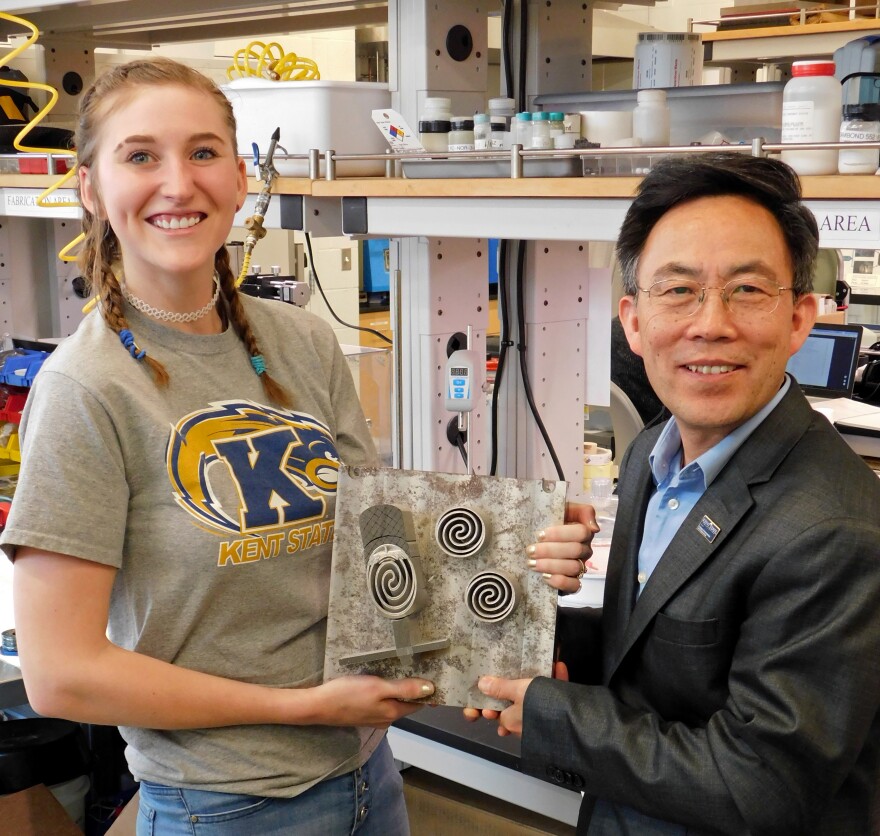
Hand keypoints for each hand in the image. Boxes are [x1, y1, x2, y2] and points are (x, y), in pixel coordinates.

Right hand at [309, 675, 433, 728]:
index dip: (428, 691)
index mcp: (393, 713)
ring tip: (405, 670)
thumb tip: (430, 690)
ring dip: (401, 690)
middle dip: (415, 689)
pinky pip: (382, 702)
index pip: (419, 704)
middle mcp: (386, 719)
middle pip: (407, 704)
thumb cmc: (348, 694)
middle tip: (422, 667)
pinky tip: (383, 680)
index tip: (436, 675)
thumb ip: (403, 689)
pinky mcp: (364, 713)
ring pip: (394, 703)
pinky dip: (387, 692)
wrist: (318, 706)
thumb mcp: (378, 687)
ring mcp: (374, 718)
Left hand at [463, 661, 567, 729]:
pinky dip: (557, 682)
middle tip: (522, 673)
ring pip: (538, 700)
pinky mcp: (560, 717)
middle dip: (521, 689)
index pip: (498, 713)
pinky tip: (560, 667)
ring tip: (544, 666)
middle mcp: (525, 726)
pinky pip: (556, 698)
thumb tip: (481, 684)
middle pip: (517, 706)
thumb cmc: (539, 705)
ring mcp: (543, 723)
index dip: (494, 701)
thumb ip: (501, 688)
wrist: (576, 722)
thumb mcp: (518, 691)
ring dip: (541, 681)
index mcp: (511, 721)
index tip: (494, 685)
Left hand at [527, 502, 600, 593]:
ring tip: (532, 563)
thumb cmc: (550, 522)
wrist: (536, 540)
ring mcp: (580, 567)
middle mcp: (584, 550)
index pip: (581, 532)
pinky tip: (545, 577)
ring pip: (573, 568)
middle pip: (575, 550)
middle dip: (550, 550)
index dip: (560, 534)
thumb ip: (582, 511)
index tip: (540, 535)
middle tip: (530, 550)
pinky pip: (574, 586)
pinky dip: (561, 582)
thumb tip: (594, 528)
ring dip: (551, 565)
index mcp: (583, 532)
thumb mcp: (562, 509)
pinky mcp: (573, 583)